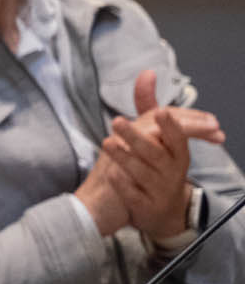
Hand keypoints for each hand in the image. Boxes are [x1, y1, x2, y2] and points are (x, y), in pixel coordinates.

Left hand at [98, 68, 225, 239]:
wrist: (163, 211)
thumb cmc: (160, 165)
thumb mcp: (158, 137)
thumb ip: (149, 105)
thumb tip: (147, 72)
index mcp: (178, 154)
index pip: (178, 138)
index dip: (172, 126)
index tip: (161, 112)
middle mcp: (172, 172)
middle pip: (155, 153)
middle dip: (137, 138)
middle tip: (117, 121)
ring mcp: (158, 190)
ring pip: (141, 173)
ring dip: (124, 157)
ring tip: (106, 143)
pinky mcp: (145, 206)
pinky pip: (132, 194)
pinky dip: (122, 184)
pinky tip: (110, 174)